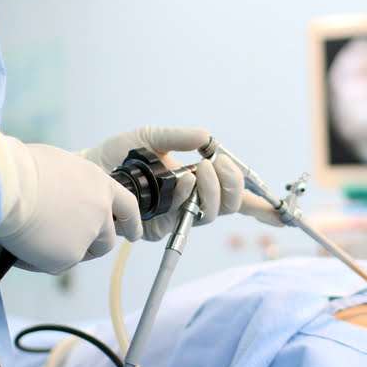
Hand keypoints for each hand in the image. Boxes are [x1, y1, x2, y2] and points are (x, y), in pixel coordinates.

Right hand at [0, 133, 141, 273]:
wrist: (9, 186)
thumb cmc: (24, 169)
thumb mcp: (59, 166)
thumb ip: (71, 186)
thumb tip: (61, 197)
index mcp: (101, 184)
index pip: (127, 207)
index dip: (131, 222)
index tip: (133, 234)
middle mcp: (101, 211)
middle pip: (107, 239)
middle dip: (93, 246)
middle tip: (72, 247)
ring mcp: (87, 236)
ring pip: (78, 254)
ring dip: (62, 251)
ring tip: (32, 239)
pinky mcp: (68, 257)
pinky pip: (53, 264)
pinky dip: (38, 260)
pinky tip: (20, 247)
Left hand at [83, 126, 282, 240]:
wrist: (84, 172)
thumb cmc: (114, 156)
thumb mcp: (148, 138)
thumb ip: (177, 137)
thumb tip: (207, 137)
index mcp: (194, 183)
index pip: (232, 198)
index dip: (259, 208)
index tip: (282, 215)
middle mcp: (188, 203)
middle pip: (229, 205)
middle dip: (232, 184)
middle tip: (219, 164)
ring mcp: (175, 217)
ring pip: (213, 213)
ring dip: (215, 188)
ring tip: (202, 168)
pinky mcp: (158, 228)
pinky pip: (187, 215)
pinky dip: (192, 193)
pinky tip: (183, 179)